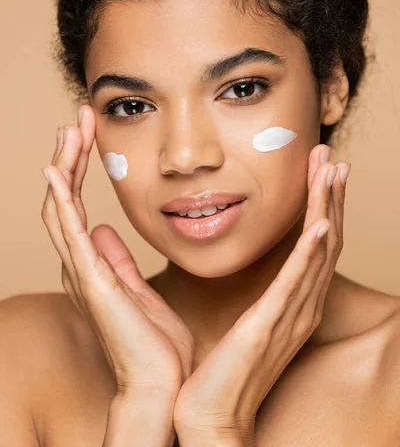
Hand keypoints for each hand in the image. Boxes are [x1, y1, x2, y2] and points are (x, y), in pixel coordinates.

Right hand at [40, 104, 193, 400]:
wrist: (162, 384)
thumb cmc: (155, 343)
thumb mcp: (138, 289)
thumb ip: (117, 259)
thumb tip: (105, 231)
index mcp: (95, 265)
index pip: (77, 206)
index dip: (78, 168)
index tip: (89, 134)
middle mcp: (82, 265)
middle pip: (64, 200)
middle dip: (68, 158)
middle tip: (76, 120)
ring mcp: (84, 272)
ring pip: (62, 208)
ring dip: (62, 167)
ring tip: (68, 130)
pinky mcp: (93, 281)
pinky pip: (69, 233)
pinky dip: (60, 200)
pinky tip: (54, 171)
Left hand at [172, 144, 349, 441]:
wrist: (211, 415)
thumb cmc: (223, 367)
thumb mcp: (246, 319)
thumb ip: (256, 289)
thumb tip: (249, 259)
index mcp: (293, 302)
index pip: (316, 244)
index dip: (323, 205)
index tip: (320, 170)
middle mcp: (301, 306)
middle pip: (327, 239)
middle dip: (330, 195)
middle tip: (331, 156)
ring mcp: (291, 315)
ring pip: (319, 252)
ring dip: (327, 208)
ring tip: (331, 172)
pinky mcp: (271, 324)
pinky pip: (297, 283)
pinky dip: (312, 252)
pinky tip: (321, 224)